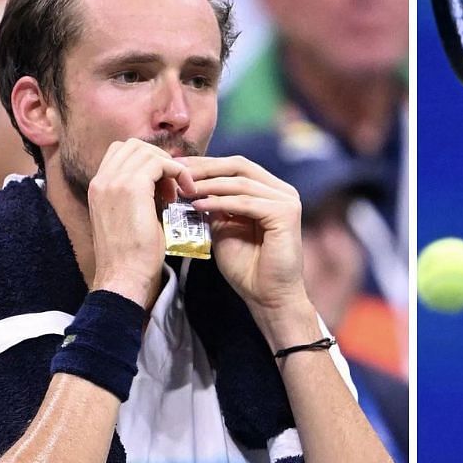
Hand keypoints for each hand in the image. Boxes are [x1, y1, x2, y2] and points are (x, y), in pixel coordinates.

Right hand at [88, 139, 195, 306]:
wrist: (123, 277)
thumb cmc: (131, 256)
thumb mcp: (129, 218)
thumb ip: (138, 197)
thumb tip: (161, 183)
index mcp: (97, 187)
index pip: (121, 152)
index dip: (147, 161)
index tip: (163, 185)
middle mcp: (101, 180)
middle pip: (134, 146)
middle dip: (159, 160)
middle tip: (172, 187)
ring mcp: (113, 182)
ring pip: (148, 152)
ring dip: (169, 167)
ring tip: (177, 194)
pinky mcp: (132, 188)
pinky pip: (160, 164)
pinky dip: (177, 172)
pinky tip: (183, 193)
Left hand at [177, 155, 319, 347]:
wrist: (268, 297)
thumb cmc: (248, 268)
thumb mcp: (224, 228)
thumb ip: (214, 206)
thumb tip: (190, 185)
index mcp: (270, 191)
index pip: (235, 167)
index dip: (205, 165)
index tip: (175, 168)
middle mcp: (282, 191)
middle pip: (239, 166)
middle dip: (205, 168)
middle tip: (175, 172)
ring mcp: (287, 200)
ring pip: (240, 182)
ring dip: (208, 185)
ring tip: (182, 190)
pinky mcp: (286, 214)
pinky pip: (246, 202)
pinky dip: (220, 203)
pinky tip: (198, 205)